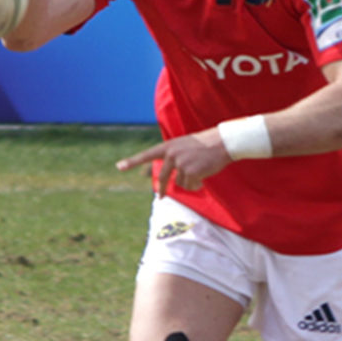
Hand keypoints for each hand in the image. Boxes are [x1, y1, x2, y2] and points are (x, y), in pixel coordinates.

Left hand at [116, 129, 230, 196]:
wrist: (222, 142)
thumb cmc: (205, 145)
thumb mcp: (185, 146)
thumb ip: (173, 157)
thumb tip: (170, 179)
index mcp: (169, 146)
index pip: (147, 155)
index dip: (132, 161)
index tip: (119, 167)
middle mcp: (171, 154)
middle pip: (163, 177)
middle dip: (163, 189)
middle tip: (161, 198)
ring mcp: (180, 163)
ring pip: (180, 183)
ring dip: (190, 182)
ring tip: (200, 171)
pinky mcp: (190, 171)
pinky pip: (190, 186)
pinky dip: (197, 185)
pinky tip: (203, 176)